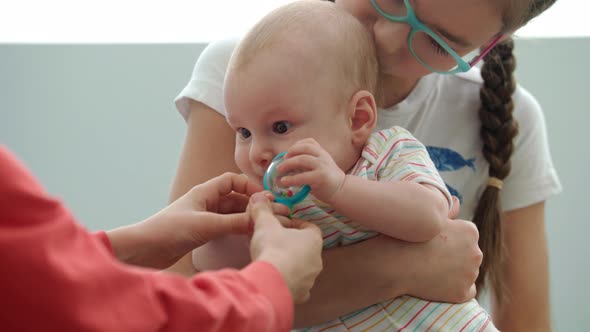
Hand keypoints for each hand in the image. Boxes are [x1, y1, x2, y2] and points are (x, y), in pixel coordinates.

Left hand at [107, 173, 287, 268]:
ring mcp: (204, 217)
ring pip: (231, 213)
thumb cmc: (169, 230)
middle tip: (268, 214)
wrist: (144, 250)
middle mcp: (205, 202)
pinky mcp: (202, 232)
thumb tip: (259, 219)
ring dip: (244, 217)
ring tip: (260, 226)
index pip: (232, 180)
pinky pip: (225, 226)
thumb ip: (234, 222)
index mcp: (204, 192)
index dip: (248, 185)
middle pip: (235, 197)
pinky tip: (246, 235)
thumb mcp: (206, 225)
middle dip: (251, 204)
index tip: (264, 198)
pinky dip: (236, 228)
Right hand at [248, 192, 322, 303]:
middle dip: (291, 243)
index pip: (310, 227)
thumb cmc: (273, 248)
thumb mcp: (265, 224)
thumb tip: (259, 196)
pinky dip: (289, 282)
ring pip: (302, 268)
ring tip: (272, 260)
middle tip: (274, 241)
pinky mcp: (301, 294)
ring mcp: (310, 279)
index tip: (282, 224)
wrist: (271, 282)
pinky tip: (276, 279)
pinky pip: (298, 286)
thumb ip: (262, 209)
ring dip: (290, 263)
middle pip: (306, 247)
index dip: (295, 224)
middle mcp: (317, 259)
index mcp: (313, 240)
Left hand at [279, 138, 345, 201]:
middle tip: (282, 161)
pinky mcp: (321, 177)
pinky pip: (303, 176)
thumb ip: (307, 163)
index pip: (308, 142)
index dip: (296, 146)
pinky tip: (284, 181)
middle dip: (290, 153)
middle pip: (304, 148)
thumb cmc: (327, 180)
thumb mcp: (320, 166)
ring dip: (288, 164)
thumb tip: (286, 165)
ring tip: (279, 170)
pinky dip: (291, 179)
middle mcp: (323, 157)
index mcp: (322, 152)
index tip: (288, 153)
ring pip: (302, 159)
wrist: (341, 190)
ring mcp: (322, 166)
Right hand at [402, 196, 481, 301]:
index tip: (433, 244)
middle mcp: (476, 252)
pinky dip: (456, 289)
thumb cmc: (408, 237)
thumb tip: (457, 201)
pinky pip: (466, 291)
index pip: (466, 237)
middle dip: (456, 256)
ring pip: (467, 273)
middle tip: (431, 257)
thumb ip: (447, 210)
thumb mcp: (429, 218)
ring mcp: (470, 274)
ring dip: (455, 273)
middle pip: (469, 255)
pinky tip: (439, 283)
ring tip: (432, 270)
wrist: (395, 264)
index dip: (449, 241)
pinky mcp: (463, 292)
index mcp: (470, 231)